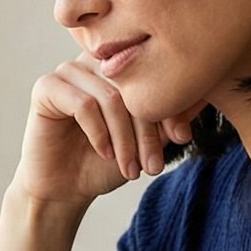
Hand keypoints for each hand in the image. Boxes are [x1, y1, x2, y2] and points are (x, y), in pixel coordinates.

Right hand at [12, 54, 203, 205]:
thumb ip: (171, 115)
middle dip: (148, 128)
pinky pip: (82, 104)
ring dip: (124, 138)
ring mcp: (67, 71)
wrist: (66, 189)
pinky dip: (99, 133)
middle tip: (154, 164)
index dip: (170, 104)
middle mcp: (92, 61)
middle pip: (132, 84)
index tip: (182, 138)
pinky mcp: (45, 88)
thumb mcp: (148, 139)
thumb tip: (204, 93)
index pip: (152, 73)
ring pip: (109, 97)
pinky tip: (104, 153)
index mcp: (118, 65)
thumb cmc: (106, 162)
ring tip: (131, 168)